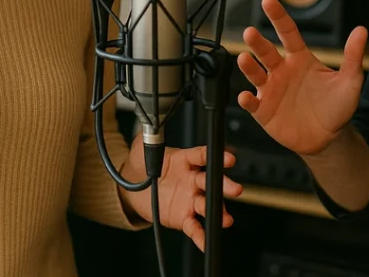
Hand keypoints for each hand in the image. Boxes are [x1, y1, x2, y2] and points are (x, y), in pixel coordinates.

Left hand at [120, 138, 243, 251]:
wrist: (133, 189)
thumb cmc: (143, 166)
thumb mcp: (143, 147)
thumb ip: (149, 138)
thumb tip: (151, 128)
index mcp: (186, 160)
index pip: (203, 156)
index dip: (216, 156)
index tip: (228, 158)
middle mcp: (192, 179)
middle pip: (211, 181)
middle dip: (224, 185)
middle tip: (235, 189)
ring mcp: (190, 199)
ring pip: (207, 205)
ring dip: (218, 211)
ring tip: (226, 219)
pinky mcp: (183, 217)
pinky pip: (194, 227)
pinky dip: (201, 236)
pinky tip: (206, 241)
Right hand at [236, 0, 366, 155]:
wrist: (329, 138)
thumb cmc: (338, 107)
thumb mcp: (350, 81)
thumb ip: (353, 56)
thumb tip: (361, 30)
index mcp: (300, 59)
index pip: (287, 33)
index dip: (278, 16)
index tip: (268, 1)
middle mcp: (282, 71)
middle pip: (266, 51)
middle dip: (257, 42)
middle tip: (250, 32)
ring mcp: (270, 90)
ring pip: (254, 74)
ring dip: (248, 66)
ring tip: (244, 59)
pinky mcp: (264, 111)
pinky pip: (251, 103)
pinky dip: (246, 99)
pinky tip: (245, 96)